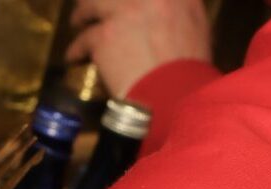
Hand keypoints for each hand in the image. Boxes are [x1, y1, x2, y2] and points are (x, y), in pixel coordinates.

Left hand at [66, 0, 211, 96]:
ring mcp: (123, 12)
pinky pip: (84, 39)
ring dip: (83, 14)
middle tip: (94, 6)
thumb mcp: (196, 30)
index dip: (129, 0)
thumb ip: (180, 10)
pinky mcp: (104, 36)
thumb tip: (167, 11)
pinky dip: (77, 50)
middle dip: (101, 1)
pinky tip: (74, 57)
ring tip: (78, 22)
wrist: (178, 97)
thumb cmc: (192, 71)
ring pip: (92, 5)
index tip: (123, 4)